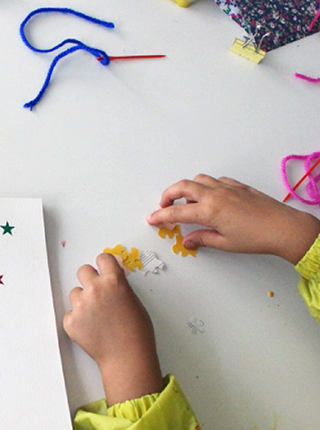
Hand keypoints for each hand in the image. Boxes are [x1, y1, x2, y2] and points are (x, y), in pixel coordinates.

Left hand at [63, 254, 162, 405]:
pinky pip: (70, 313)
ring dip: (83, 300)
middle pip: (83, 271)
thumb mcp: (134, 300)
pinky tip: (91, 328)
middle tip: (97, 292)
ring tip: (97, 316)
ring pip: (75, 293)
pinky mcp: (70, 321)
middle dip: (90, 279)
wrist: (127, 357)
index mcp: (113, 281)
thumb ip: (119, 286)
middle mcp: (94, 289)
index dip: (104, 265)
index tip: (103, 269)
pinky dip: (78, 319)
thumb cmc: (137, 332)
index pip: (102, 258)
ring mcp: (80, 305)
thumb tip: (112, 277)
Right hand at [146, 175, 319, 263]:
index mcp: (209, 211)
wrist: (284, 228)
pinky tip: (209, 196)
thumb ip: (202, 239)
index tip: (152, 219)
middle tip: (163, 206)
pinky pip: (215, 180)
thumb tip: (189, 241)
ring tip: (185, 201)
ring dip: (186, 188)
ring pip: (198, 179)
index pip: (176, 213)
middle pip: (182, 187)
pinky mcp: (238, 186)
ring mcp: (227, 188)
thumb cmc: (257, 237)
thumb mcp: (225, 243)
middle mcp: (215, 195)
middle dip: (167, 195)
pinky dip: (206, 185)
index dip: (160, 216)